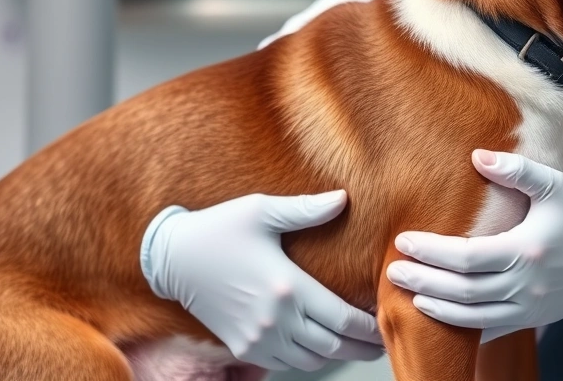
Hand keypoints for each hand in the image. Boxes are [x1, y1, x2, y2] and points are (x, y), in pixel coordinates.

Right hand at [141, 191, 384, 370]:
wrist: (173, 258)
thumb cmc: (219, 228)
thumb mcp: (261, 210)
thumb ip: (305, 210)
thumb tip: (343, 199)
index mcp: (287, 287)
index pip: (344, 318)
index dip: (371, 325)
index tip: (388, 320)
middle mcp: (276, 320)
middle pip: (335, 346)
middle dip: (364, 345)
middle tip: (385, 340)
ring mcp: (258, 338)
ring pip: (313, 360)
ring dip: (339, 355)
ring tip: (358, 344)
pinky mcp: (243, 347)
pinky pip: (287, 364)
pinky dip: (310, 359)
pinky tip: (321, 346)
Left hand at [386, 150, 562, 341]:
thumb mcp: (554, 186)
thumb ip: (516, 170)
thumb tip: (477, 156)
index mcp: (527, 250)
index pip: (467, 257)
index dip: (432, 251)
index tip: (403, 241)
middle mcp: (526, 285)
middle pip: (463, 290)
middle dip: (424, 281)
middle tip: (392, 271)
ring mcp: (528, 308)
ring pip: (473, 316)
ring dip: (437, 308)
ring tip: (408, 294)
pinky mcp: (530, 320)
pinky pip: (489, 330)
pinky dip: (461, 326)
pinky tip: (437, 315)